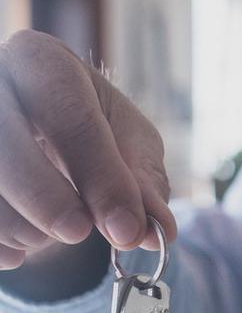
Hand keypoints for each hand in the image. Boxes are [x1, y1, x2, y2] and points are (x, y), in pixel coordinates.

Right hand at [0, 30, 174, 268]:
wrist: (42, 127)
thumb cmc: (93, 128)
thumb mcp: (128, 144)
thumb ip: (143, 185)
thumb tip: (156, 231)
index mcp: (42, 63)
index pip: (71, 118)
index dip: (101, 178)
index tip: (127, 230)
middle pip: (6, 142)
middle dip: (47, 200)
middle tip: (78, 234)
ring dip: (15, 225)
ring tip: (46, 237)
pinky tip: (16, 249)